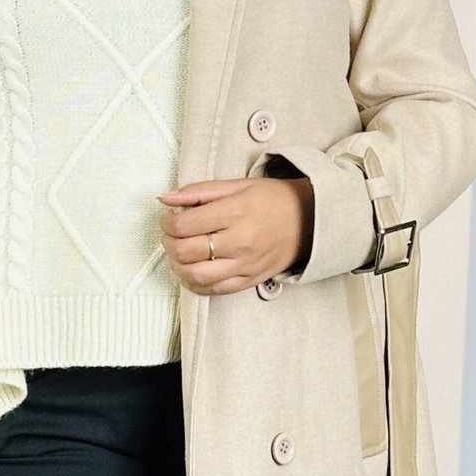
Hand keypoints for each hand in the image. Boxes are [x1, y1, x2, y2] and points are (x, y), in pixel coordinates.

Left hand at [156, 176, 311, 293]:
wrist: (309, 220)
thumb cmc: (273, 200)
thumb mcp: (237, 185)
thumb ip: (198, 192)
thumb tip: (166, 197)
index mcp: (235, 212)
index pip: (184, 225)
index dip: (166, 221)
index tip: (168, 216)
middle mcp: (240, 241)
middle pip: (185, 251)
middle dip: (168, 242)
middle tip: (170, 234)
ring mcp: (244, 265)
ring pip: (195, 276)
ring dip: (177, 266)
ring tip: (178, 253)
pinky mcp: (249, 280)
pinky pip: (213, 290)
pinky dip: (194, 283)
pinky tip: (191, 271)